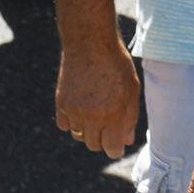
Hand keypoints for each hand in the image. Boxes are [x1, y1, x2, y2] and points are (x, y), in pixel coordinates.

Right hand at [56, 30, 142, 156]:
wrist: (90, 43)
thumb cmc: (116, 64)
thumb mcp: (131, 89)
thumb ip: (129, 117)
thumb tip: (126, 140)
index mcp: (114, 114)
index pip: (112, 149)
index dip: (115, 149)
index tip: (117, 144)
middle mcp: (93, 116)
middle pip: (94, 145)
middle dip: (103, 139)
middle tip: (107, 125)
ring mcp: (75, 111)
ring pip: (79, 136)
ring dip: (87, 131)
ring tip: (95, 113)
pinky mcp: (61, 104)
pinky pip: (65, 125)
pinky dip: (72, 121)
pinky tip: (80, 108)